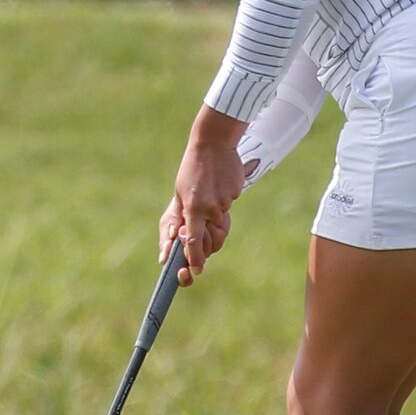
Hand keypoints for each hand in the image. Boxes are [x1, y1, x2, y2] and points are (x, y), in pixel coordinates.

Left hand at [162, 133, 249, 286]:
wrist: (212, 143)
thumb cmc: (192, 170)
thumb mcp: (180, 193)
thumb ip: (182, 217)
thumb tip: (181, 239)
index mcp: (192, 208)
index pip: (192, 241)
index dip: (194, 258)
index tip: (196, 270)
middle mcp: (208, 208)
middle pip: (213, 238)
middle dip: (209, 240)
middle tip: (205, 231)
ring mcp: (224, 201)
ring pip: (222, 221)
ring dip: (216, 215)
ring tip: (210, 195)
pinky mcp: (234, 194)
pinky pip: (229, 205)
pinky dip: (224, 199)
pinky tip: (219, 183)